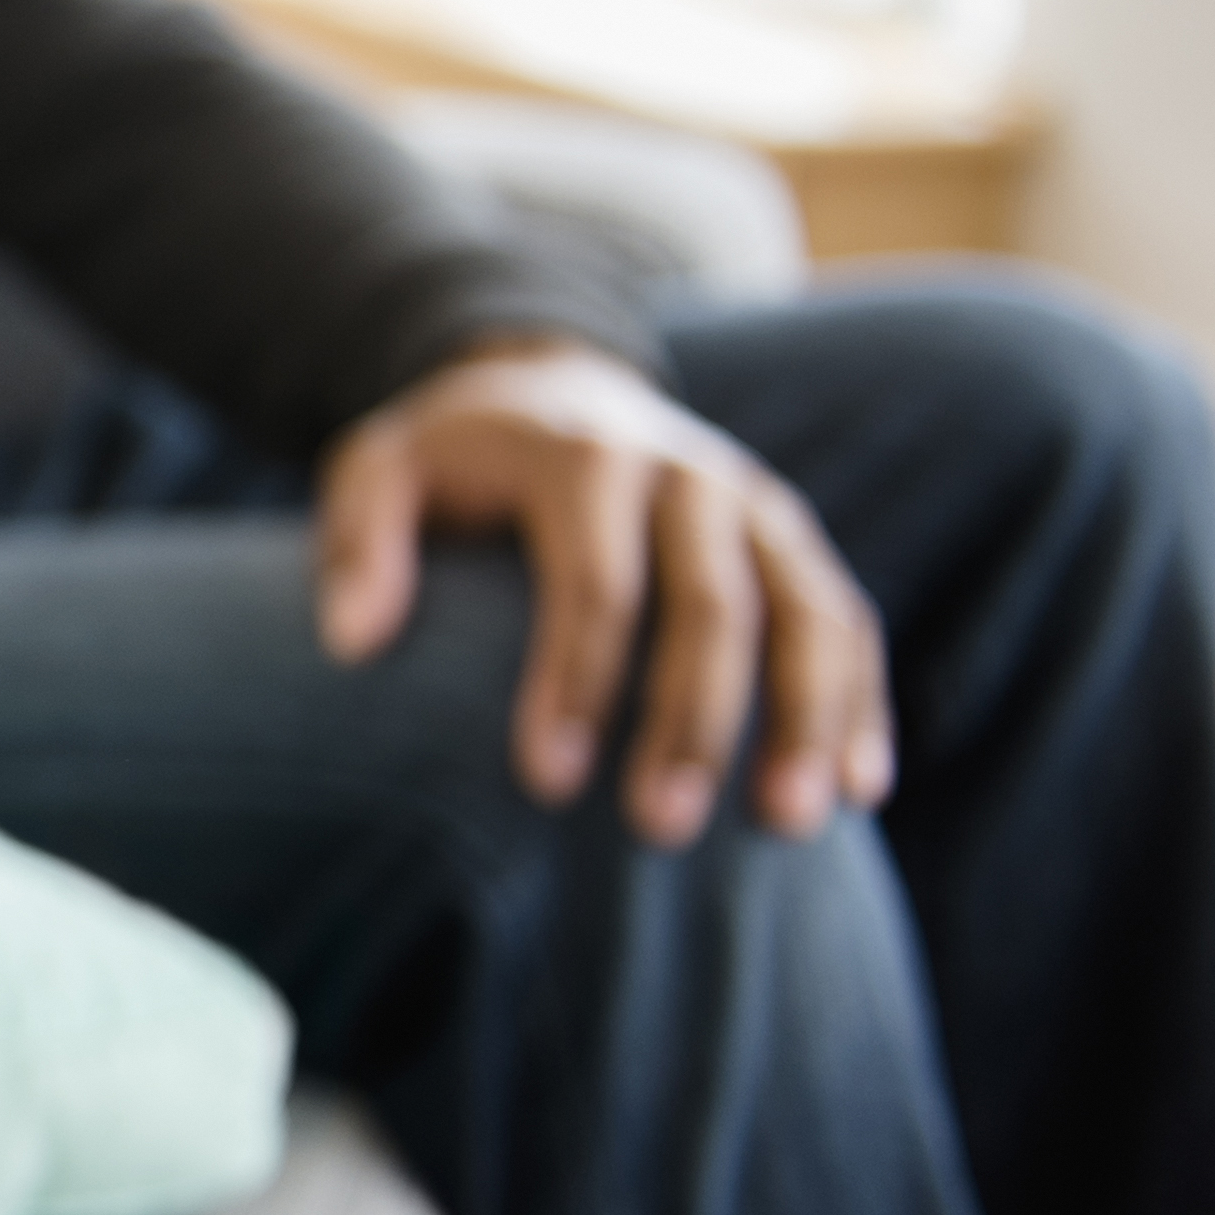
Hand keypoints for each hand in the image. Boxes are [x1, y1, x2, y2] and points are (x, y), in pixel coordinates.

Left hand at [314, 338, 894, 842]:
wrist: (552, 385)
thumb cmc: (457, 455)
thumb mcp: (380, 467)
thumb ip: (357, 539)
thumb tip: (352, 639)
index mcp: (584, 458)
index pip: (594, 581)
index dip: (575, 681)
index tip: (546, 782)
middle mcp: (688, 475)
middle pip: (712, 605)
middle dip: (693, 721)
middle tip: (659, 829)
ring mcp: (755, 506)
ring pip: (807, 613)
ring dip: (808, 720)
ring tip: (789, 823)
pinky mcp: (795, 541)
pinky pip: (847, 621)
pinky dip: (861, 702)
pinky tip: (862, 789)